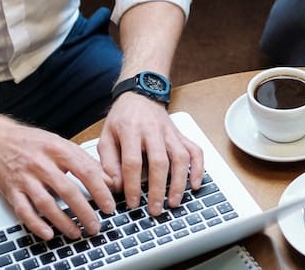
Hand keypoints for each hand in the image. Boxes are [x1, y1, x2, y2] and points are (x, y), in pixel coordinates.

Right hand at [0, 121, 116, 240]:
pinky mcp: (12, 191)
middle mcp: (41, 163)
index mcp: (58, 149)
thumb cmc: (33, 143)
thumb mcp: (62, 144)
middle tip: (95, 225)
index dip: (100, 191)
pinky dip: (36, 224)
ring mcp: (25, 178)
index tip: (109, 205)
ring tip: (76, 232)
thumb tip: (109, 180)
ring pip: (46, 204)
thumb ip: (85, 161)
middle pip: (67, 191)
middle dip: (84, 212)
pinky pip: (24, 211)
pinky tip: (48, 233)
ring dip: (63, 222)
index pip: (85, 171)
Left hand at [97, 94, 203, 216]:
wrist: (139, 95)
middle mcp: (153, 130)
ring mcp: (170, 132)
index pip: (133, 161)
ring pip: (180, 158)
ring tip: (174, 202)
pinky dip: (198, 168)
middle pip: (159, 161)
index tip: (133, 202)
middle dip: (158, 188)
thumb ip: (108, 162)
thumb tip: (115, 187)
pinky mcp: (181, 135)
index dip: (133, 185)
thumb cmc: (122, 118)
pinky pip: (195, 151)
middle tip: (155, 209)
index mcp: (130, 129)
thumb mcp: (106, 137)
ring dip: (179, 182)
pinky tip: (195, 184)